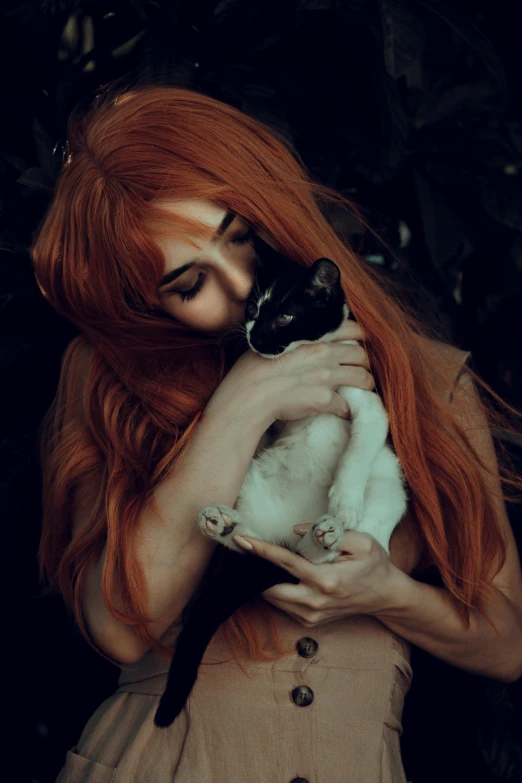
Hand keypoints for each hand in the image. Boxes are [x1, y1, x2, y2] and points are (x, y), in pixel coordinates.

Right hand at [207, 319, 373, 426]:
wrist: (249, 394)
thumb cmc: (254, 366)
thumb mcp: (274, 340)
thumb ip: (294, 337)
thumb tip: (297, 337)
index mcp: (313, 336)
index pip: (350, 328)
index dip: (359, 336)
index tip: (359, 342)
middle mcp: (325, 354)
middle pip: (361, 354)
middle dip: (363, 362)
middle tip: (360, 368)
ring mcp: (327, 378)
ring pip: (362, 379)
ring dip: (365, 384)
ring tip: (363, 389)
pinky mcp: (324, 400)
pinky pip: (347, 405)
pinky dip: (347, 409)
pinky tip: (344, 411)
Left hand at [232, 525, 404, 626]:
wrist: (385, 595)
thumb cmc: (374, 565)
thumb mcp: (361, 542)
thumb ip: (329, 533)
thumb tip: (297, 529)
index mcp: (326, 580)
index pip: (285, 562)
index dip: (261, 550)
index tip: (241, 539)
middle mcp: (315, 601)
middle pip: (270, 588)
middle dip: (255, 570)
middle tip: (245, 550)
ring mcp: (311, 615)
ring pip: (273, 599)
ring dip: (264, 580)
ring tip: (260, 560)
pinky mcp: (310, 622)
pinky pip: (283, 605)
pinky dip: (276, 590)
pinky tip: (278, 575)